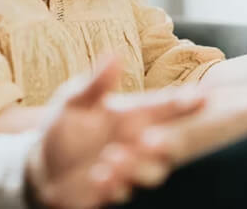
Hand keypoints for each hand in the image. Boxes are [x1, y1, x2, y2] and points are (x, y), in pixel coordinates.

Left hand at [25, 59, 205, 207]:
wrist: (43, 162)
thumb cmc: (65, 123)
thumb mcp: (74, 98)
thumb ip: (96, 82)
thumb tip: (114, 55)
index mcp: (131, 115)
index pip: (163, 107)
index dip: (183, 103)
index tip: (202, 97)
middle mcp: (135, 142)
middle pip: (166, 144)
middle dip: (167, 143)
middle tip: (155, 139)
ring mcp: (126, 168)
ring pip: (148, 171)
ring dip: (136, 167)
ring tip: (113, 158)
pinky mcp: (110, 190)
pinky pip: (119, 191)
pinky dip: (112, 187)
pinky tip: (98, 180)